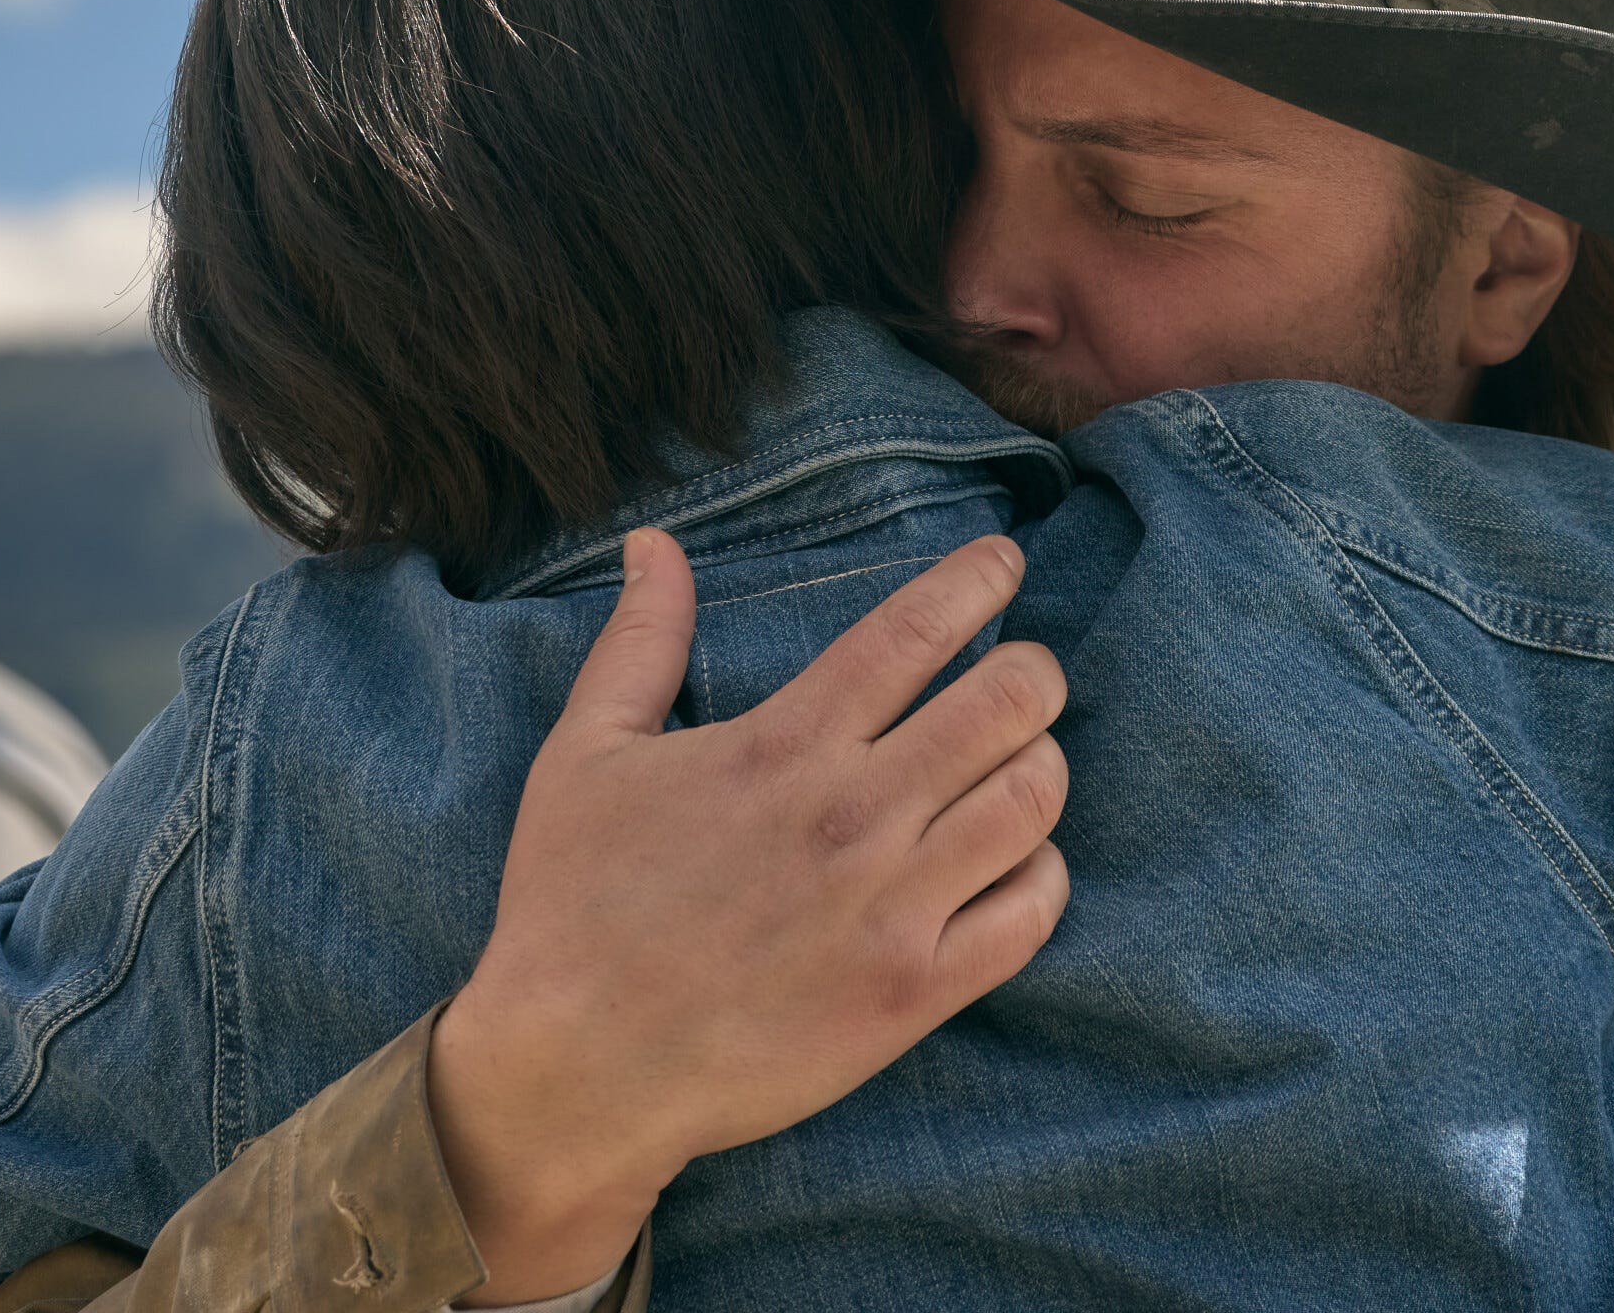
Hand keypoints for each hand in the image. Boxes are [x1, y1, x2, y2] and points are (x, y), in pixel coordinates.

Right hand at [428, 530, 1069, 1300]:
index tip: (1004, 563)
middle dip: (1032, 672)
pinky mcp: (913, 994)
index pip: (916, 631)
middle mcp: (851, 815)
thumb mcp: (585, 755)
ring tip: (1018, 765)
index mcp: (783, 744)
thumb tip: (654, 544)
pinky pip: (1032, 911)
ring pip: (1034, 798)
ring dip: (1041, 765)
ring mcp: (890, 907)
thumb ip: (639, 641)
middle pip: (1008, 701)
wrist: (574, 1070)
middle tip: (1020, 677)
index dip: (978, 579)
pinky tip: (1014, 861)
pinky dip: (1042, 873)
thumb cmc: (571, 906)